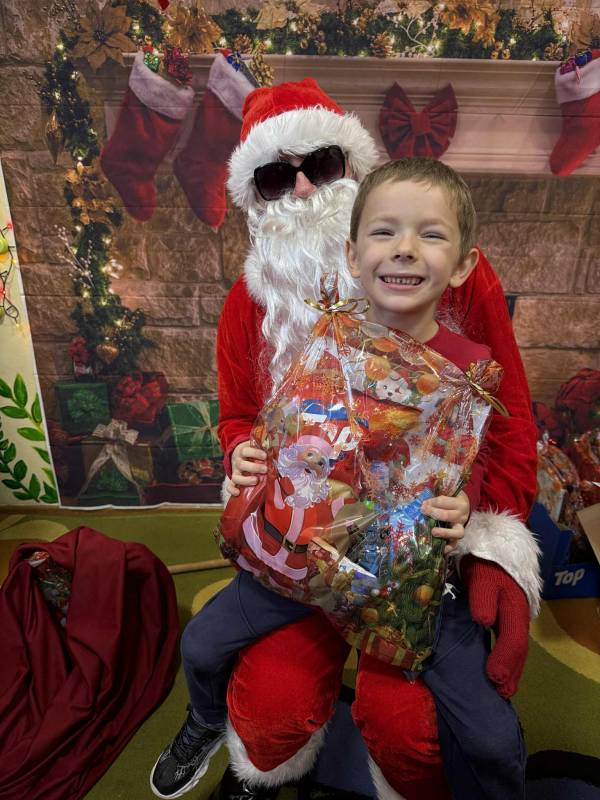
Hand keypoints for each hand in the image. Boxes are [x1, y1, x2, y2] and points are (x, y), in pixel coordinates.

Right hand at [227, 440, 267, 496]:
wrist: (238, 454)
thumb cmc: (252, 452)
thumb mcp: (256, 448)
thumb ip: (265, 449)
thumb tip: (277, 452)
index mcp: (243, 451)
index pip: (246, 451)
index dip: (255, 453)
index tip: (265, 456)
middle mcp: (237, 462)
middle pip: (241, 464)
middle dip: (254, 468)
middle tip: (265, 469)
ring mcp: (235, 472)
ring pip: (236, 477)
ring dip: (246, 480)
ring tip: (256, 481)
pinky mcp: (233, 480)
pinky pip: (229, 486)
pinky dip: (232, 490)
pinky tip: (238, 493)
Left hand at [421, 491, 469, 554]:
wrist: (464, 506)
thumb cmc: (451, 499)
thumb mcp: (447, 493)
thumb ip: (436, 493)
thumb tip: (422, 499)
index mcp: (459, 503)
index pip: (443, 501)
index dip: (431, 502)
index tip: (423, 503)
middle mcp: (462, 516)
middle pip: (449, 516)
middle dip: (434, 513)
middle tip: (423, 511)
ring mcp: (460, 528)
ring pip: (457, 533)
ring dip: (444, 533)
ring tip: (433, 532)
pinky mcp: (457, 538)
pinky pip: (455, 545)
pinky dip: (448, 548)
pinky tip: (441, 549)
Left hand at [461, 555, 529, 698]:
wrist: (492, 541)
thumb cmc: (486, 561)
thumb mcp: (482, 576)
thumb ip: (482, 598)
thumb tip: (484, 622)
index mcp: (514, 608)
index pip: (513, 641)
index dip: (505, 661)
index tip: (494, 679)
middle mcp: (517, 614)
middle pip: (517, 648)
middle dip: (511, 671)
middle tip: (503, 693)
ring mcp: (512, 613)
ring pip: (513, 644)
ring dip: (510, 664)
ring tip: (502, 685)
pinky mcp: (504, 610)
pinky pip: (507, 636)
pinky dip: (504, 652)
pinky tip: (497, 661)